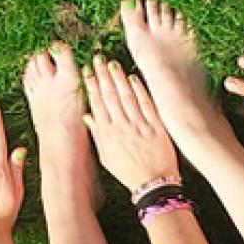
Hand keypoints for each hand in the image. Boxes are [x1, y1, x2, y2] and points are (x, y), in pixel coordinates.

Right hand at [83, 56, 179, 191]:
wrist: (153, 184)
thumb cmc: (127, 171)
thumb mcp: (106, 157)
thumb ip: (97, 134)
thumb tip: (87, 116)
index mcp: (107, 134)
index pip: (96, 103)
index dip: (91, 85)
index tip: (87, 70)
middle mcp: (121, 127)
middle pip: (109, 96)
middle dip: (102, 75)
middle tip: (97, 58)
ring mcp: (138, 125)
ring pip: (126, 96)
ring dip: (118, 78)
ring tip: (112, 63)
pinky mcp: (155, 126)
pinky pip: (146, 104)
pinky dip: (139, 90)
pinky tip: (133, 78)